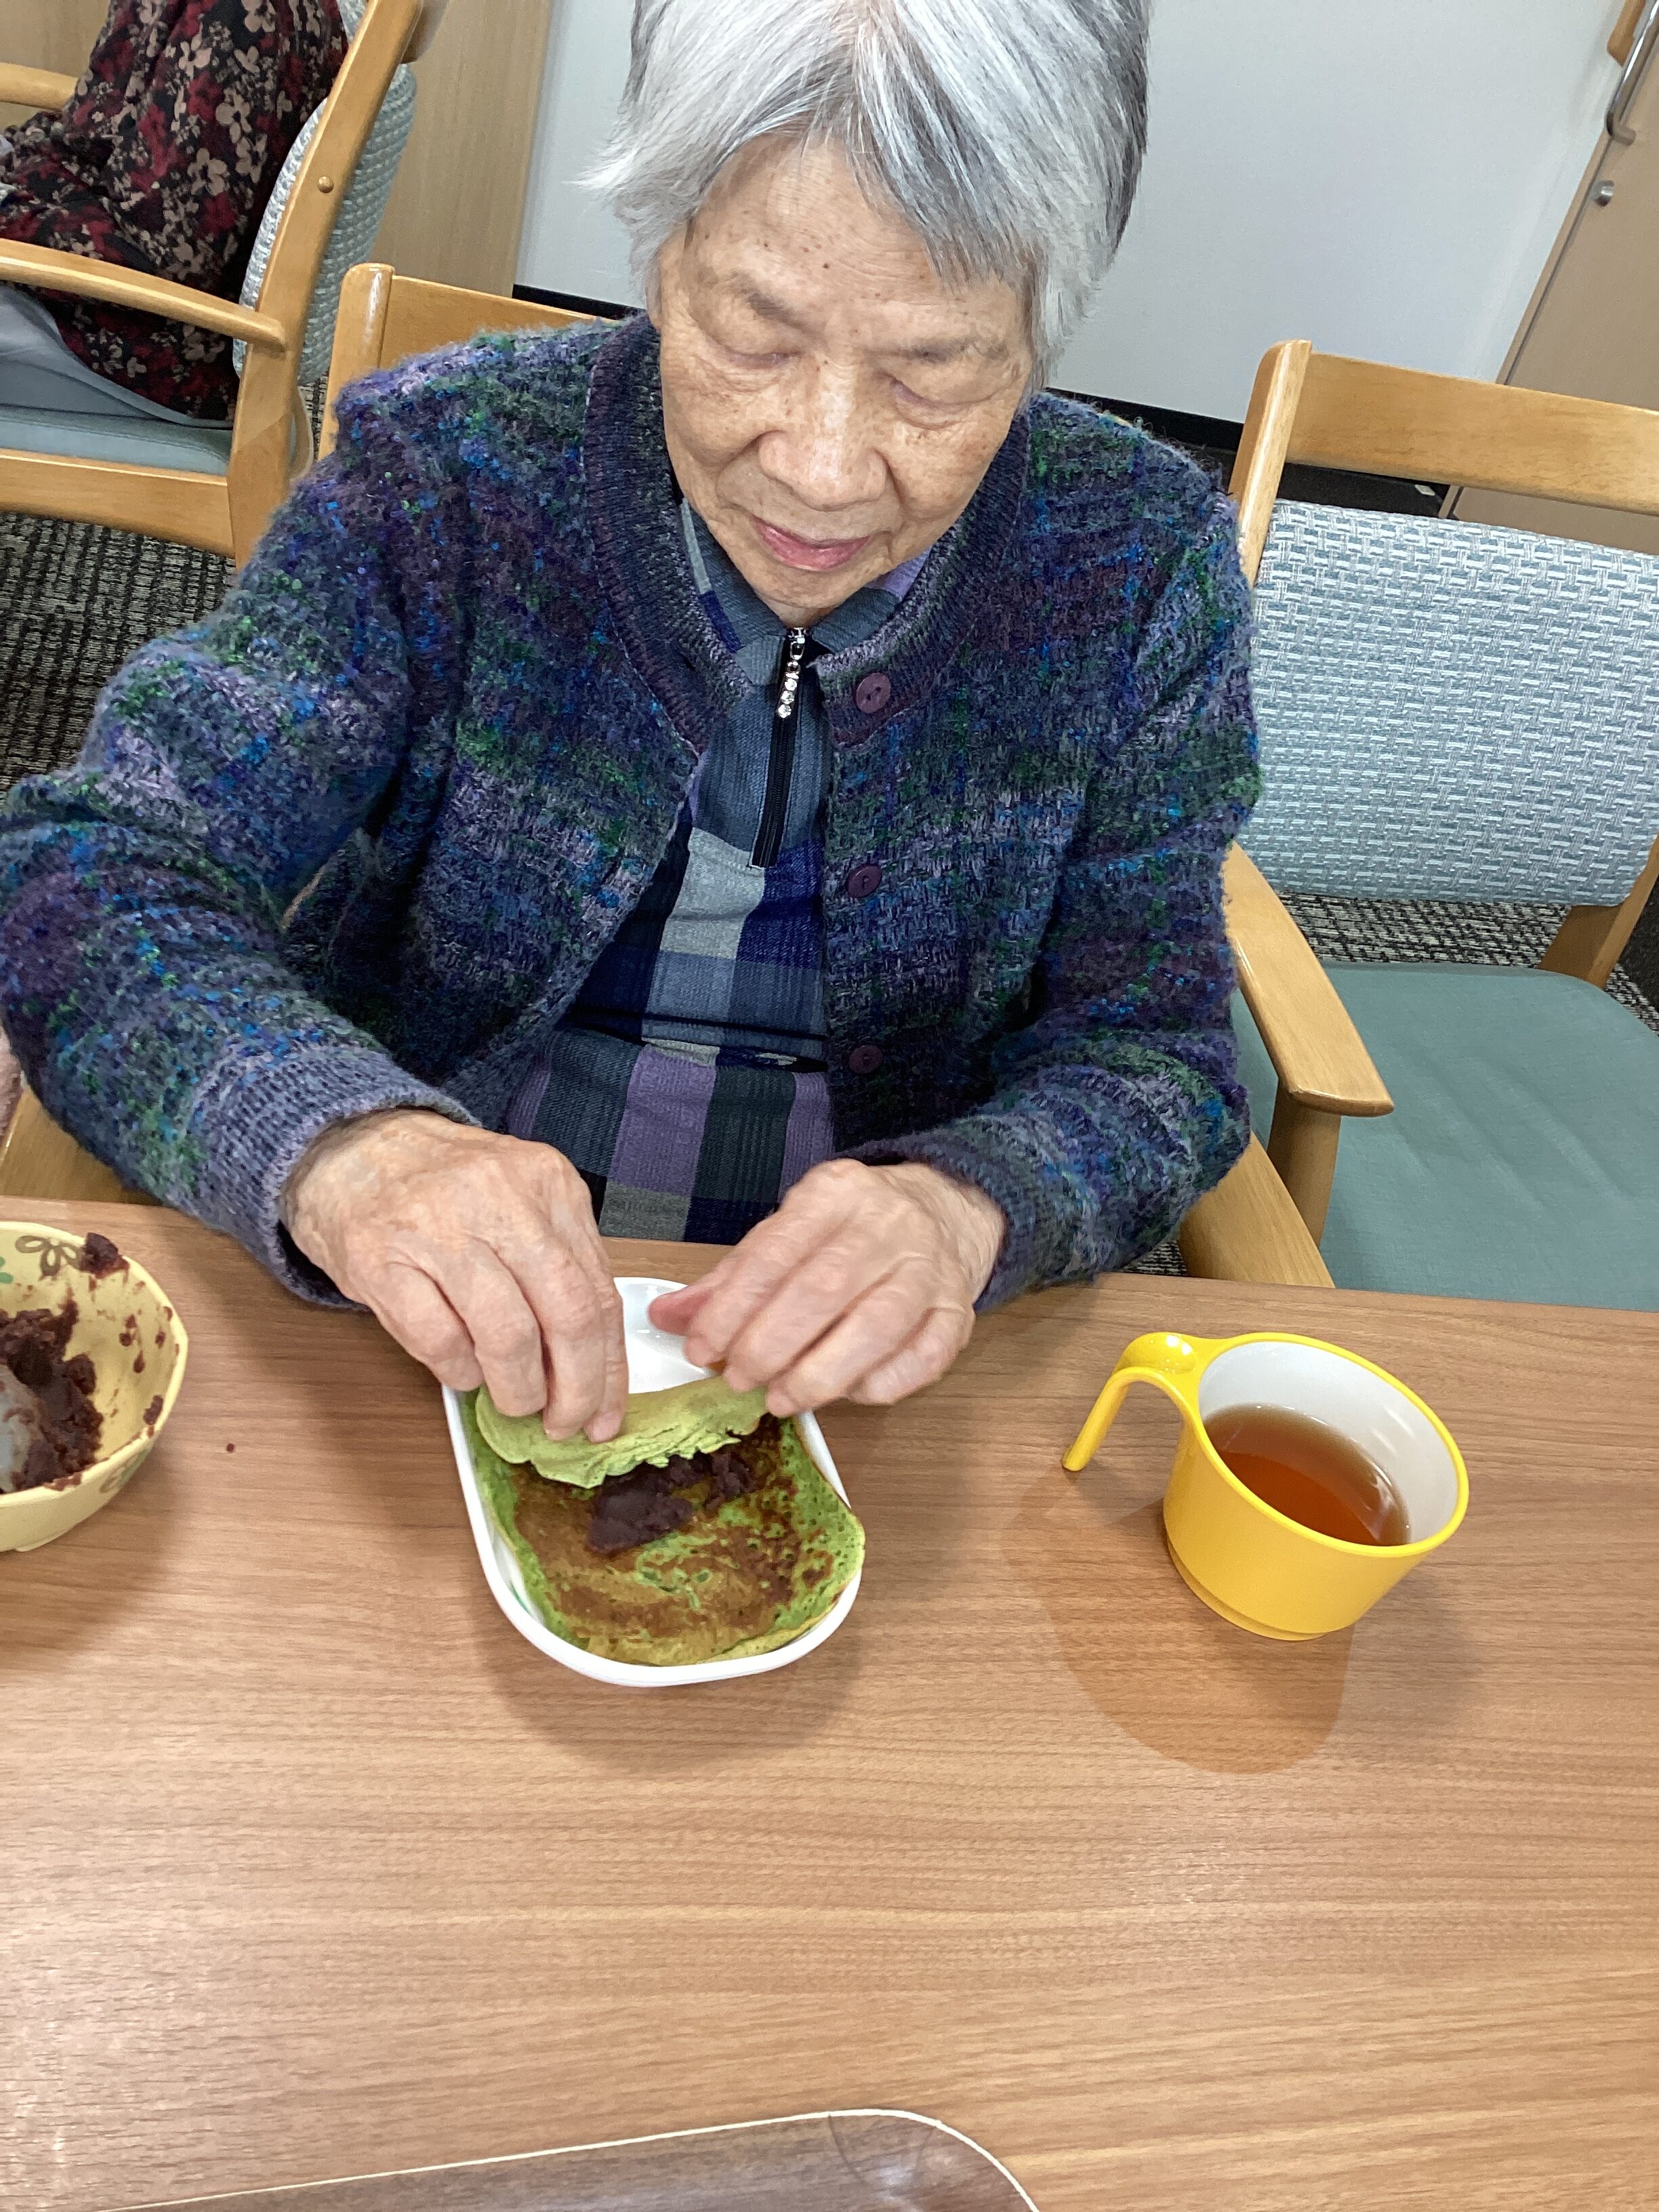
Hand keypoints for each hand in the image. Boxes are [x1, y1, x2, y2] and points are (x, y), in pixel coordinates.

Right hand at [284, 1111, 626, 1439]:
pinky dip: (460, 1372)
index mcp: (548, 1183)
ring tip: (514, 1400)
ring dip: (517, 1388)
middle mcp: (500, 1197)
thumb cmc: (443, 1188)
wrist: (350, 1147)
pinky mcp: (381, 1260)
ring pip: (508, 1335)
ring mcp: (438, 1227)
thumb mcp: (520, 1203)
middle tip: (564, 1422)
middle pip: (567, 1314)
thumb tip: (591, 1365)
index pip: (599, 1290)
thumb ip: (559, 1268)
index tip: (606, 1413)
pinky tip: (462, 1369)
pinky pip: (441, 1341)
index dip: (609, 1367)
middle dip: (576, 1388)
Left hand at [648, 1159, 1004, 1414]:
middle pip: (824, 1289)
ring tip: (779, 1398)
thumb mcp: (787, 1233)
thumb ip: (731, 1278)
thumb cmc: (848, 1232)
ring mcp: (930, 1270)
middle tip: (737, 1379)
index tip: (701, 1348)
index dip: (732, 1308)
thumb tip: (667, 1318)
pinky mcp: (958, 1313)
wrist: (942, 1213)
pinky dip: (878, 1385)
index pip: (776, 1252)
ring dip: (819, 1374)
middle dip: (770, 1345)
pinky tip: (845, 1393)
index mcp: (836, 1194)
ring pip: (877, 1327)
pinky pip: (922, 1358)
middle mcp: (889, 1225)